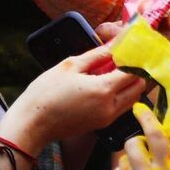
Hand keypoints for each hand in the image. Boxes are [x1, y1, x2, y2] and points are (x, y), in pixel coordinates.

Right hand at [1, 42, 146, 148]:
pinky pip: (121, 108)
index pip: (134, 72)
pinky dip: (120, 96)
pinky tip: (104, 86)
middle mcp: (110, 107)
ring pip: (132, 98)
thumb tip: (114, 44)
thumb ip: (97, 55)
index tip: (129, 50)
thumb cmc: (45, 93)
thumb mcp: (70, 66)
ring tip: (112, 73)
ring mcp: (107, 118)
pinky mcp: (101, 125)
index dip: (134, 59)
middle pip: (138, 87)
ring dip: (129, 85)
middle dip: (135, 72)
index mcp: (104, 90)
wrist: (31, 125)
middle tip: (122, 61)